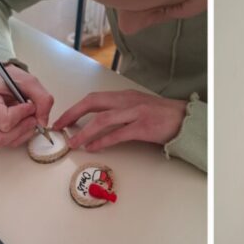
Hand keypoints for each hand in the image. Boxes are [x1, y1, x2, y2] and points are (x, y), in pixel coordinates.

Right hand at [0, 65, 53, 147]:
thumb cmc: (11, 79)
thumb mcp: (30, 81)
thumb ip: (43, 98)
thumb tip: (42, 122)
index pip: (4, 120)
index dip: (22, 115)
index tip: (30, 105)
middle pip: (0, 136)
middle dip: (22, 128)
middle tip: (32, 116)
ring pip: (2, 142)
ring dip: (21, 134)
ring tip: (28, 119)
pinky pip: (4, 143)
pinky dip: (18, 137)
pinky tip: (23, 124)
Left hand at [53, 90, 186, 150]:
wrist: (184, 118)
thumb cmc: (160, 115)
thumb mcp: (136, 107)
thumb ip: (118, 112)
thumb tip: (95, 123)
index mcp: (123, 96)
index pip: (93, 98)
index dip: (75, 108)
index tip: (62, 119)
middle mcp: (126, 101)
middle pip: (93, 103)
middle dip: (72, 114)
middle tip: (59, 126)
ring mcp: (135, 113)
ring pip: (103, 119)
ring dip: (84, 131)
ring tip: (73, 142)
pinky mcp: (143, 127)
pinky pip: (118, 134)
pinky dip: (103, 141)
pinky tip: (93, 147)